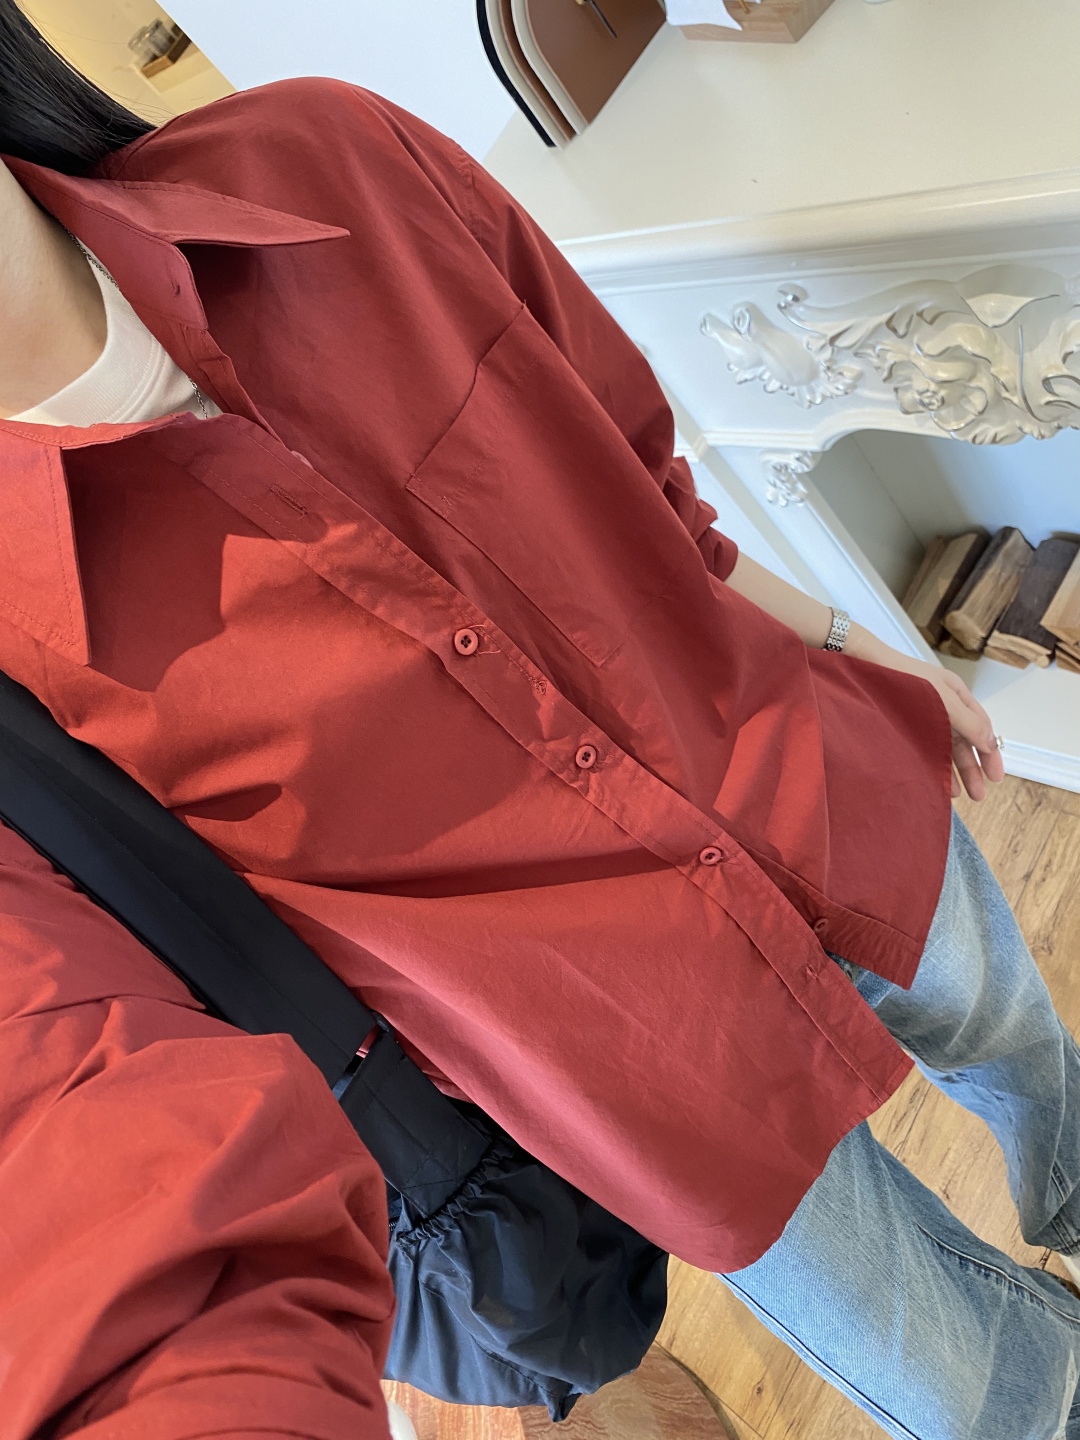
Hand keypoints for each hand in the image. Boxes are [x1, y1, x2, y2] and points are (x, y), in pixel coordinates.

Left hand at [846, 625, 1004, 801]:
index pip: (982, 728)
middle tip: (981, 795)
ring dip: (955, 772)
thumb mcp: (944, 699)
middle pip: (965, 743)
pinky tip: (936, 783)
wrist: (864, 667)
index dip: (990, 753)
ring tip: (962, 795)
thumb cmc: (904, 676)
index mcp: (957, 695)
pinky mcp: (904, 728)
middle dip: (973, 769)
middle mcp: (943, 707)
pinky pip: (925, 751)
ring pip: (945, 749)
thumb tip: (990, 744)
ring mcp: (923, 718)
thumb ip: (969, 722)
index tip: (996, 776)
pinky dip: (933, 767)